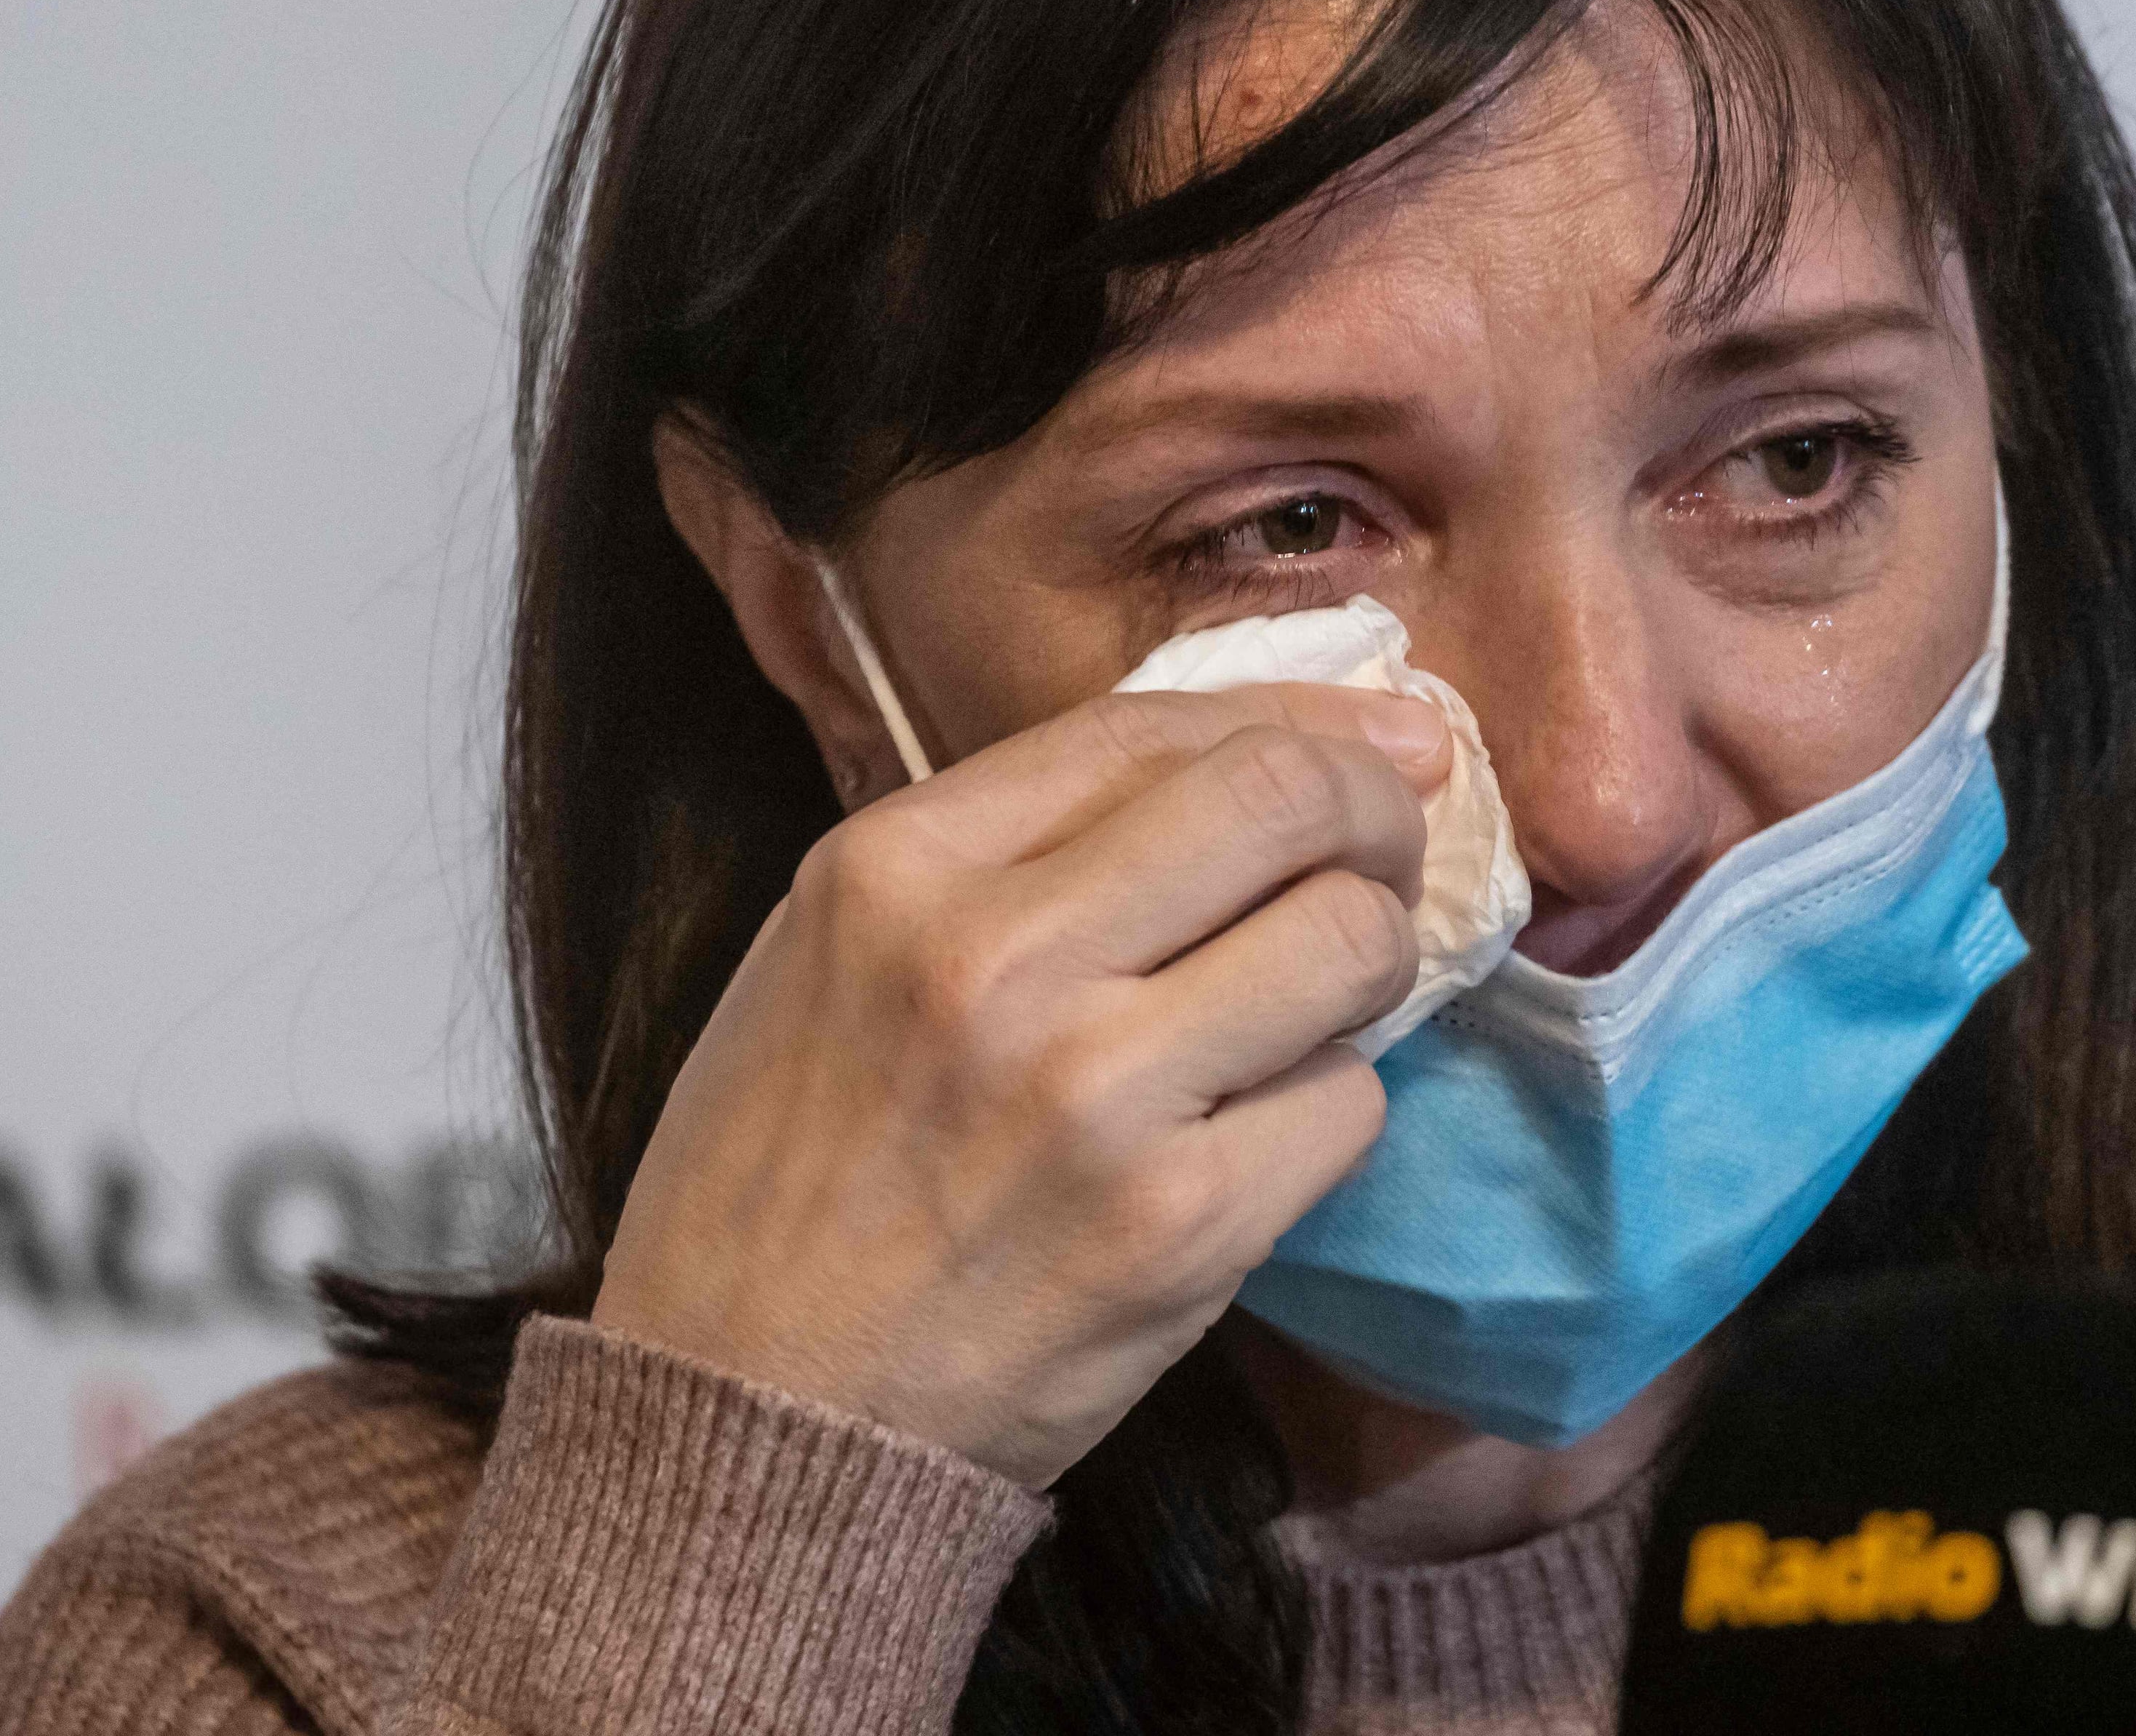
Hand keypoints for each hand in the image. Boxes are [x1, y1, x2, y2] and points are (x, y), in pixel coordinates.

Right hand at [590, 682, 1448, 1488]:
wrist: (750, 1417)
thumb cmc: (792, 1176)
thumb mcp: (834, 953)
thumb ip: (1014, 846)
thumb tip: (1258, 755)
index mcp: (899, 866)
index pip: (1160, 725)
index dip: (1307, 719)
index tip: (1386, 740)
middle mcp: (997, 958)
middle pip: (1289, 800)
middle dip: (1377, 817)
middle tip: (1383, 861)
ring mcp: (1096, 1095)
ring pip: (1351, 943)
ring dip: (1368, 967)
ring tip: (1313, 1007)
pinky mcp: (1178, 1226)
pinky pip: (1348, 1106)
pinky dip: (1327, 1113)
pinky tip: (1254, 1139)